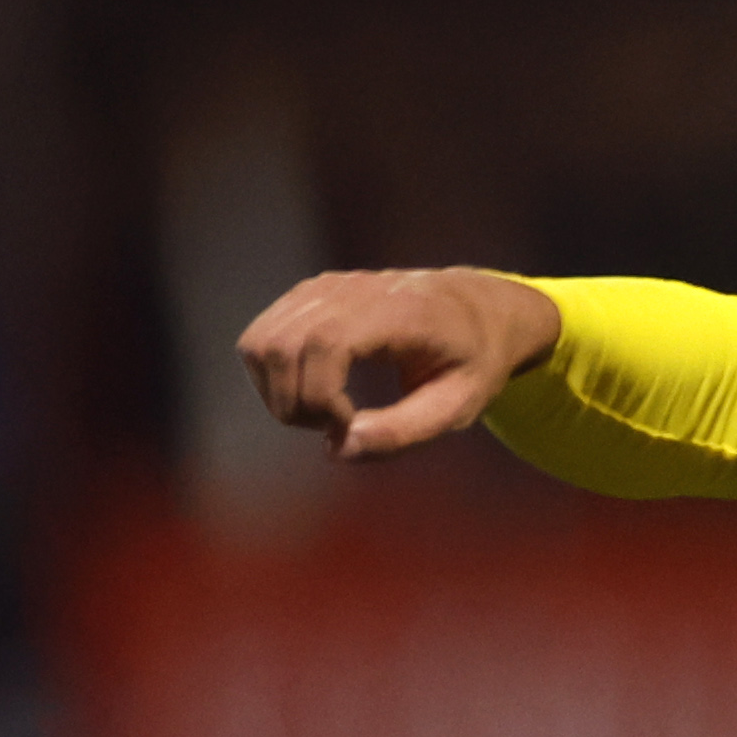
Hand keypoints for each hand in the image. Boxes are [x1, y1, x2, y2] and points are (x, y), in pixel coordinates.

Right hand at [235, 267, 562, 458]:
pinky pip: (263, 338)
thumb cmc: (472, 362)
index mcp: (397, 311)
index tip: (347, 428)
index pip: (325, 344)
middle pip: (280, 346)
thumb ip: (404, 432)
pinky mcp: (307, 295)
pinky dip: (274, 377)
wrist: (476, 309)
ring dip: (278, 393)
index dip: (322, 397)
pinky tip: (316, 393)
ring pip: (260, 343)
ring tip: (327, 413)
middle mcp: (351, 289)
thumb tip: (340, 449)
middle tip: (337, 429)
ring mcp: (323, 287)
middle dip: (294, 404)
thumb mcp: (458, 406)